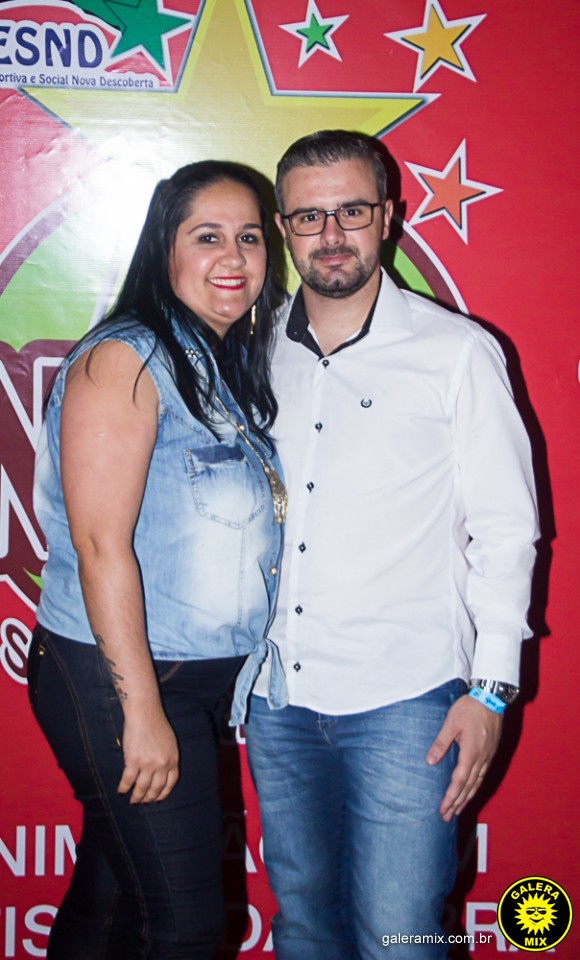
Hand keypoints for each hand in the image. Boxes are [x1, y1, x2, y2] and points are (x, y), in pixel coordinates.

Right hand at [118, 706, 179, 803]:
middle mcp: (162, 764)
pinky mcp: (133, 761)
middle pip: (156, 788)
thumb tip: (161, 771)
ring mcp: (148, 764)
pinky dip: (124, 788)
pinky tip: (121, 791)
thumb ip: (167, 757)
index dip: (163, 793)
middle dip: (149, 798)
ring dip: (136, 797)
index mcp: (173, 759)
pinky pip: (128, 780)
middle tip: (143, 802)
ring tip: (132, 801)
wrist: (144, 713)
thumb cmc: (156, 723)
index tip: (158, 799)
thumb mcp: (169, 742)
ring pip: (141, 788)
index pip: (170, 783)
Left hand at [426, 694, 502, 821]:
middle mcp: (481, 759)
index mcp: (471, 752)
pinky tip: (470, 791)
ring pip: (477, 784)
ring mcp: (487, 757)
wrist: (492, 699)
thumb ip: (441, 742)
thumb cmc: (470, 709)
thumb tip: (430, 761)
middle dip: (457, 804)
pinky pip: (482, 776)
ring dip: (466, 798)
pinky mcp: (490, 753)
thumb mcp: (451, 722)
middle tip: (447, 817)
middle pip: (468, 787)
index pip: (459, 781)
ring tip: (457, 810)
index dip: (450, 797)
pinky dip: (474, 787)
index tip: (442, 809)